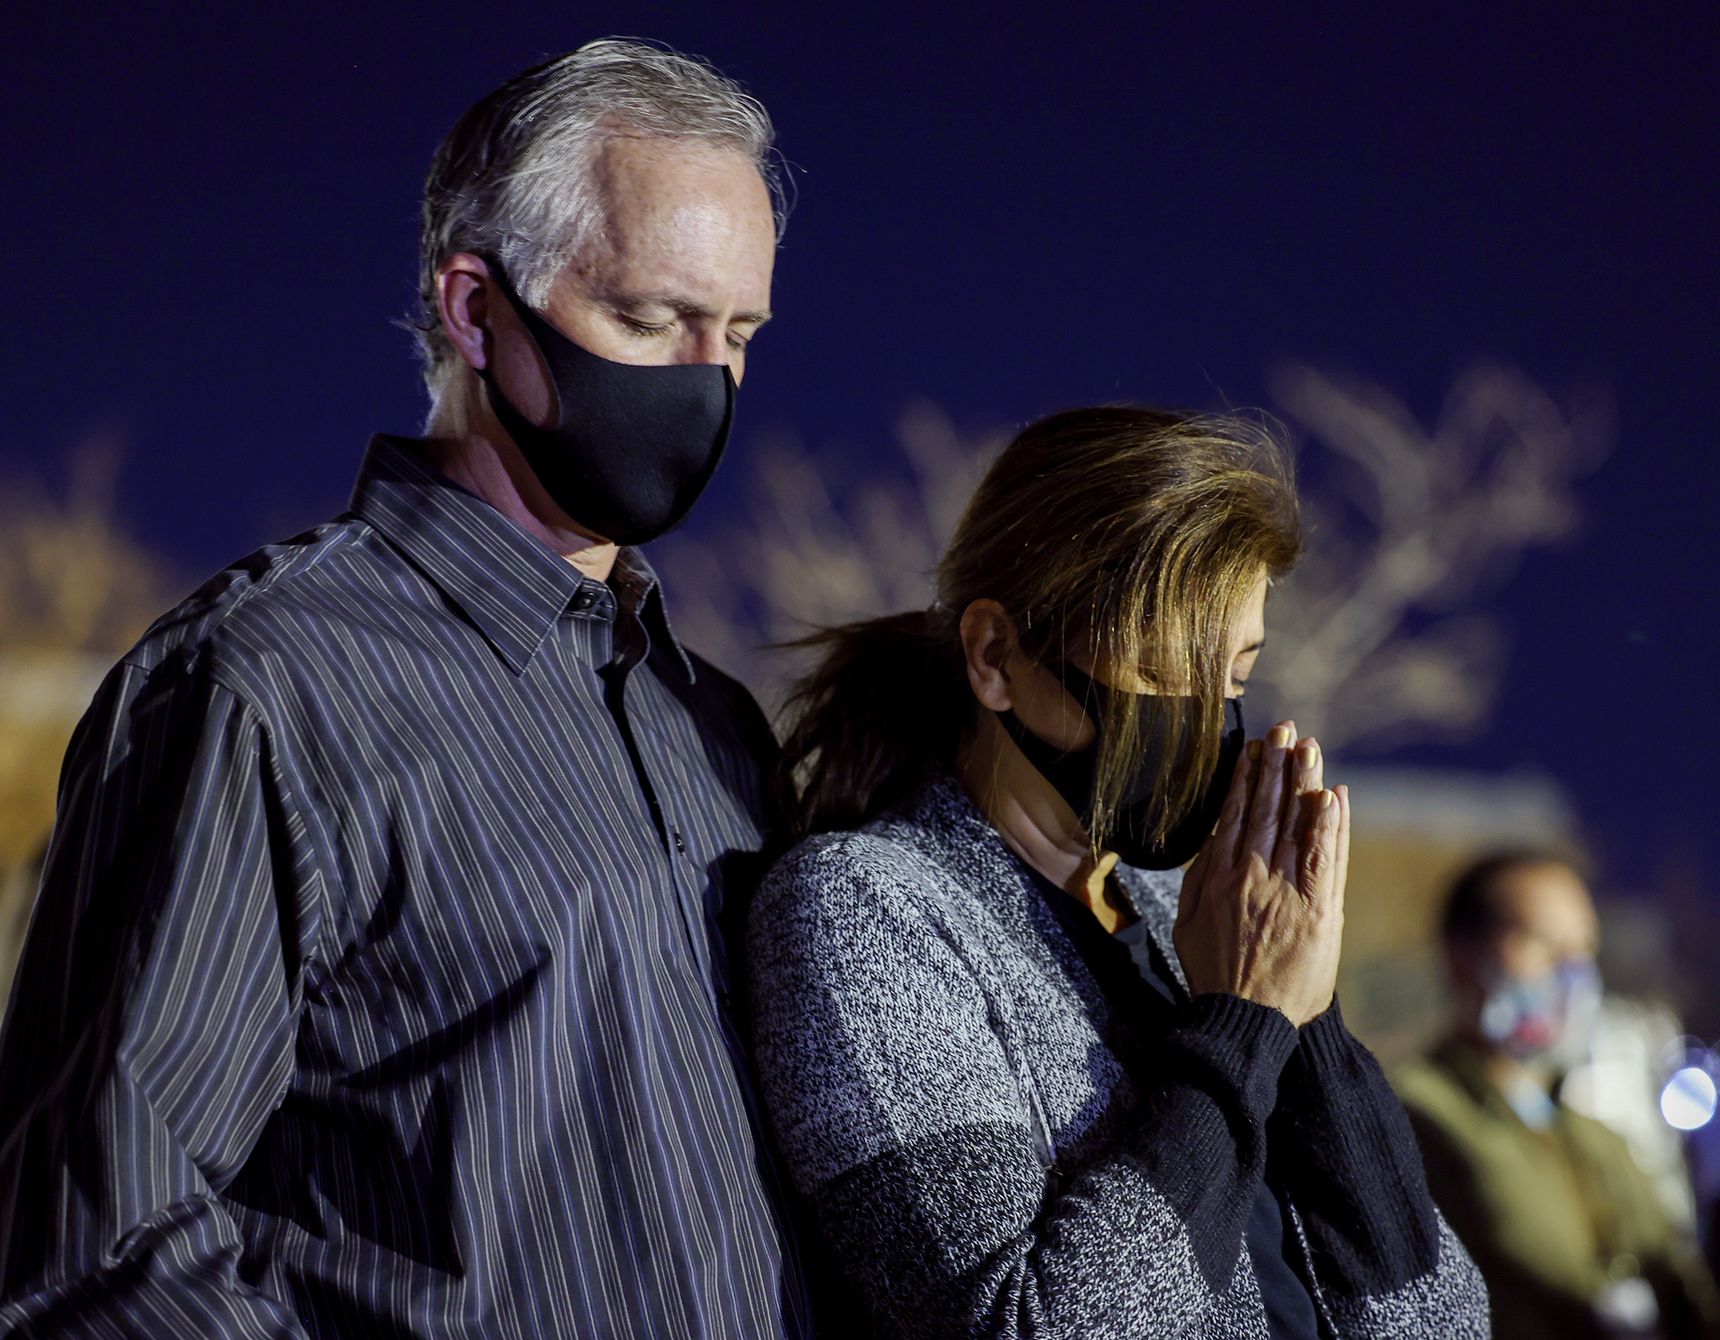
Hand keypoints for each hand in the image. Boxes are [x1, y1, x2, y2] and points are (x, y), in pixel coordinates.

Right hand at [1173, 721, 1350, 1026]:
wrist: (1246, 1017)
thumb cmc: (1215, 971)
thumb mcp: (1189, 919)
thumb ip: (1202, 875)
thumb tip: (1215, 836)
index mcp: (1218, 876)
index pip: (1236, 813)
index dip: (1248, 776)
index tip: (1257, 747)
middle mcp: (1251, 876)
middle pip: (1267, 809)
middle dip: (1278, 765)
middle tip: (1287, 729)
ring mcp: (1286, 891)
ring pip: (1297, 825)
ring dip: (1304, 783)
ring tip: (1310, 748)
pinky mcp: (1318, 910)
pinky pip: (1325, 859)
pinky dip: (1330, 826)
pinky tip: (1333, 796)